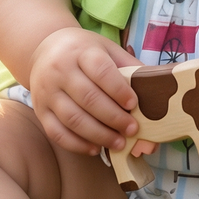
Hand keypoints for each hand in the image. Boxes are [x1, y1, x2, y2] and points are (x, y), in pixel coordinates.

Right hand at [29, 28, 149, 156]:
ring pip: (73, 119)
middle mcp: (60, 70)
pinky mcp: (40, 110)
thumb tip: (158, 94)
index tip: (134, 104)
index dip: (119, 90)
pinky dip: (78, 145)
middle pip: (88, 98)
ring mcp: (47, 92)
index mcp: (81, 52)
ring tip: (120, 143)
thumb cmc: (85, 52)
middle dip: (114, 118)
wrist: (45, 49)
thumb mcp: (108, 49)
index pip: (100, 71)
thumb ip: (130, 68)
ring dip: (99, 135)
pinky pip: (57, 133)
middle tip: (133, 130)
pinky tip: (96, 149)